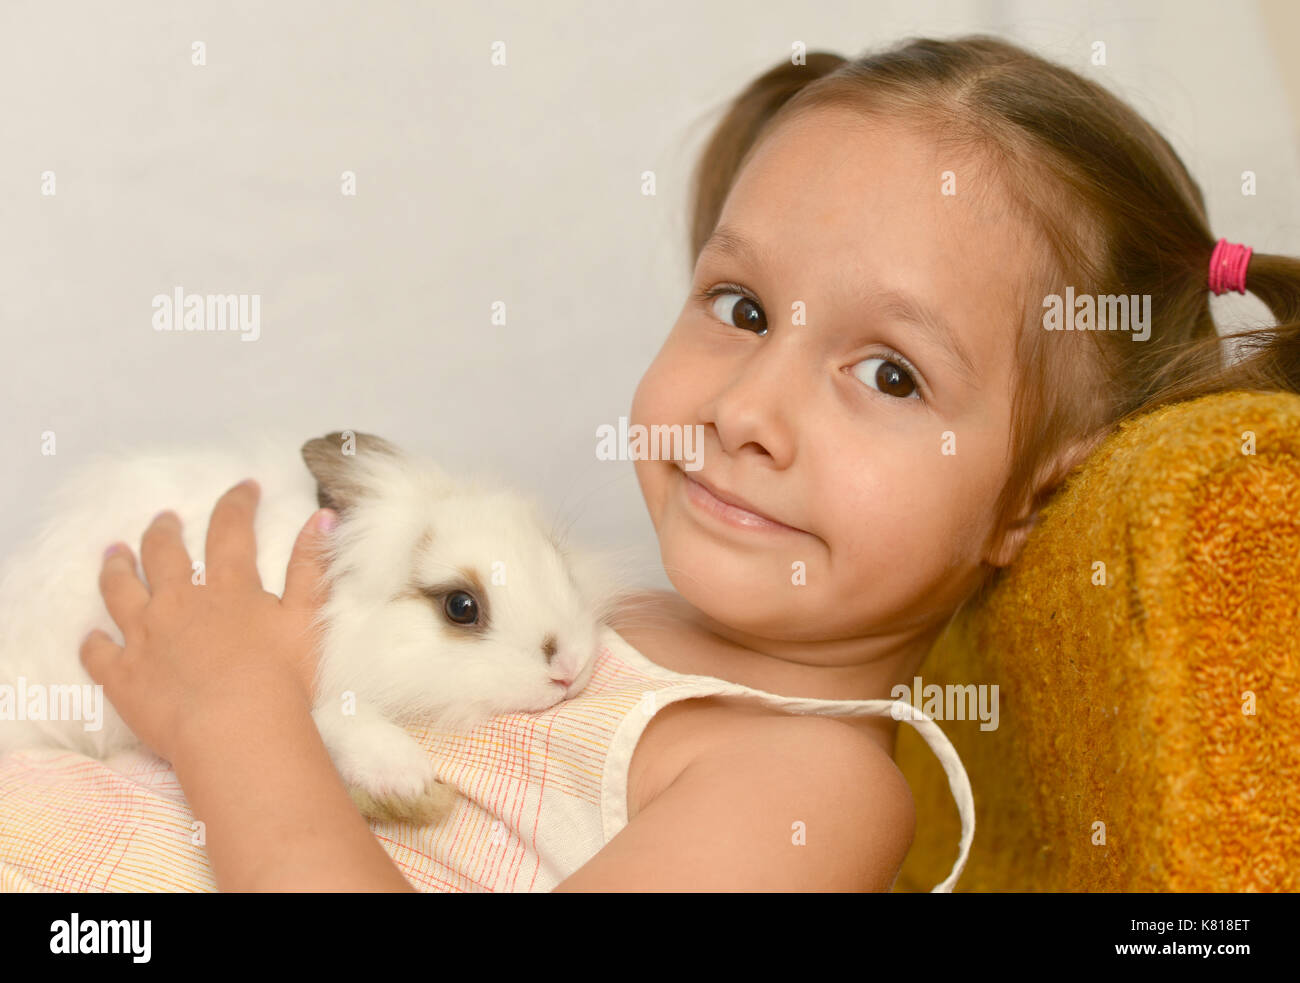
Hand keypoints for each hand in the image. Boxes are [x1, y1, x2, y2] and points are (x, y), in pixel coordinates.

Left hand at [80, 478, 335, 764]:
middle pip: (164, 554)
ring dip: (117, 568)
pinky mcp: (123, 675)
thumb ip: (313, 566)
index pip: (230, 529)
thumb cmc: (282, 678)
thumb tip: (324, 517)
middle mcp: (179, 601)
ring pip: (120, 590)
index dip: (237, 503)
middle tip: (165, 519)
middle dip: (165, 531)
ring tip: (114, 553)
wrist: (236, 731)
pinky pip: (98, 652)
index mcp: (228, 586)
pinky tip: (93, 635)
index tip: (244, 488)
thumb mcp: (308, 616)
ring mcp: (144, 636)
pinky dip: (94, 641)